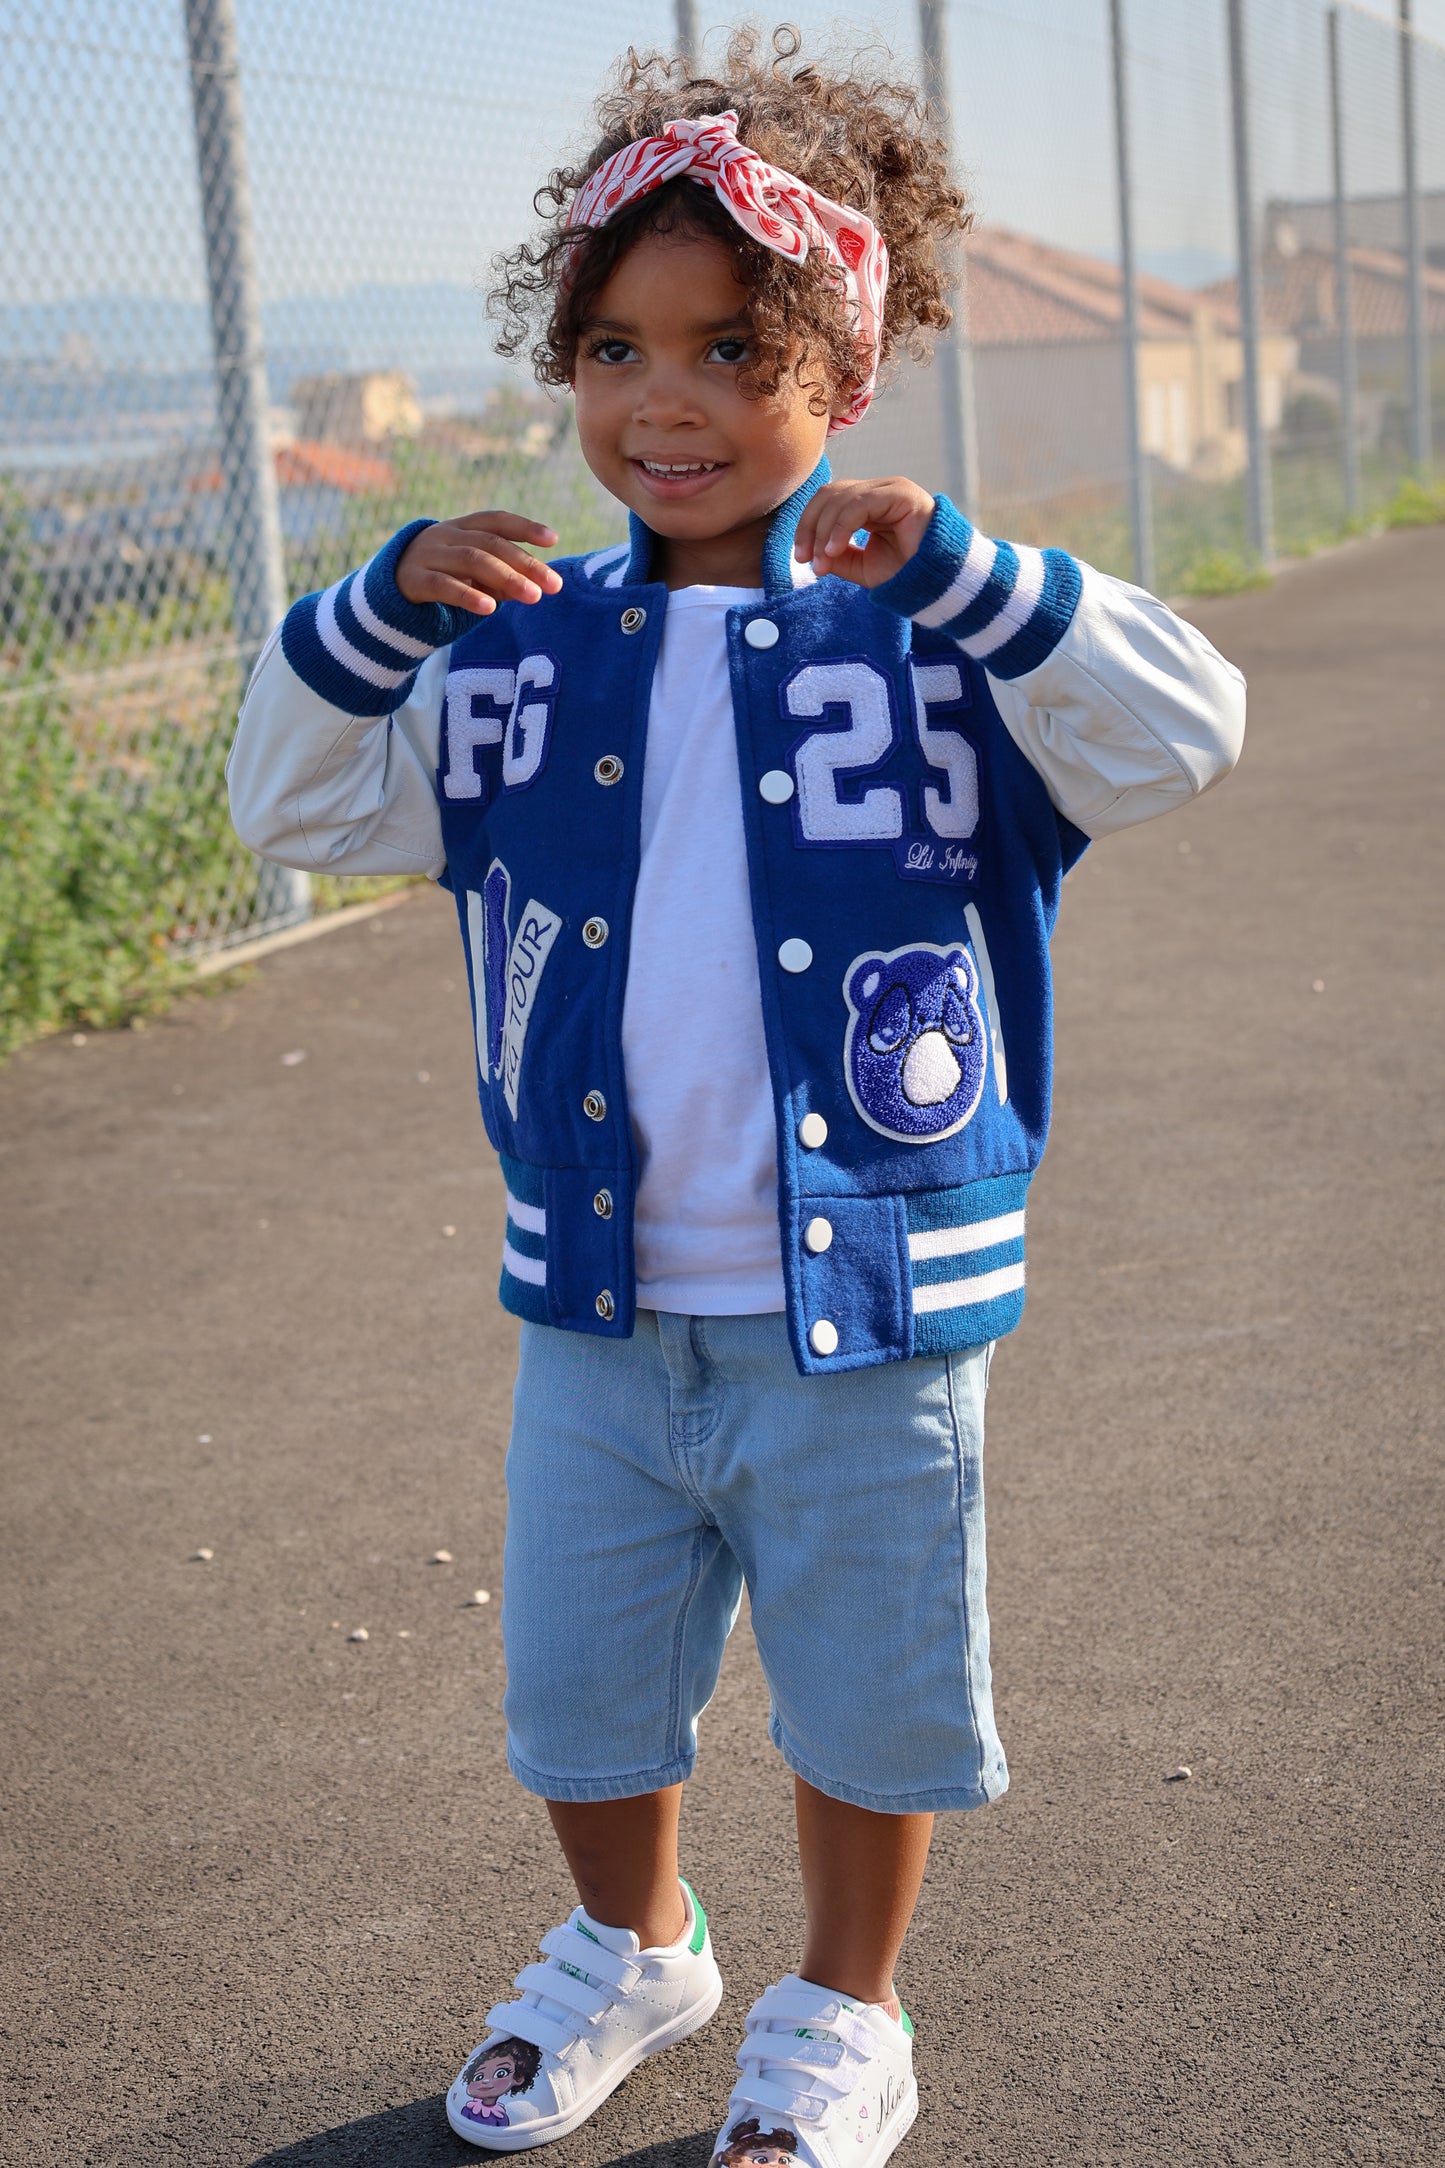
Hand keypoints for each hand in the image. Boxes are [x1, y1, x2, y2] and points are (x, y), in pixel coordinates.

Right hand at [395, 511, 562, 614]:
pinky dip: (469, 596)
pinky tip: (491, 609)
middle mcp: (444, 535)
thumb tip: (538, 584)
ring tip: (533, 597)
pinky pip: (443, 586)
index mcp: (460, 527)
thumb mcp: (471, 577)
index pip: (496, 520)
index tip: (553, 540)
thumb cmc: (438, 581)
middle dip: (525, 563)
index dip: (525, 527)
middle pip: (490, 543)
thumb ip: (500, 578)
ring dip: (506, 578)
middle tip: (553, 585)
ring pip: (471, 560)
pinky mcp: (412, 580)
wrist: (383, 593)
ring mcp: (427, 555)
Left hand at [792, 478, 934, 587]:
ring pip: (840, 497)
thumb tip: (811, 550)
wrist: (938, 583)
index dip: (807, 526)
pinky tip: (834, 549)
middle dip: (810, 527)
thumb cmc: (905, 574)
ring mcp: (890, 488)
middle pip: (828, 495)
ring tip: (823, 562)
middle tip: (806, 560)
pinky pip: (860, 503)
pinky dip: (841, 526)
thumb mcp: (861, 567)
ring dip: (824, 531)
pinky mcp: (901, 493)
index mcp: (867, 504)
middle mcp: (878, 491)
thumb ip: (836, 555)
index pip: (827, 502)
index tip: (801, 558)